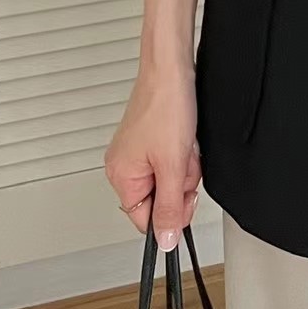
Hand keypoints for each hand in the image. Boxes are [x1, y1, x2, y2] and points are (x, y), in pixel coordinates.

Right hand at [104, 64, 200, 249]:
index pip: (145, 219)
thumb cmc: (165, 106)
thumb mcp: (173, 165)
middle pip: (161, 197)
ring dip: (185, 164)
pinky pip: (173, 159)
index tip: (185, 197)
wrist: (172, 68)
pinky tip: (186, 136)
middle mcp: (125, 165)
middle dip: (181, 181)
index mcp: (121, 176)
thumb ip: (169, 207)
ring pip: (171, 178)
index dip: (171, 212)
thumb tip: (164, 241)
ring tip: (184, 143)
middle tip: (184, 159)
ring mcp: (139, 151)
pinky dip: (184, 151)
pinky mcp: (153, 138)